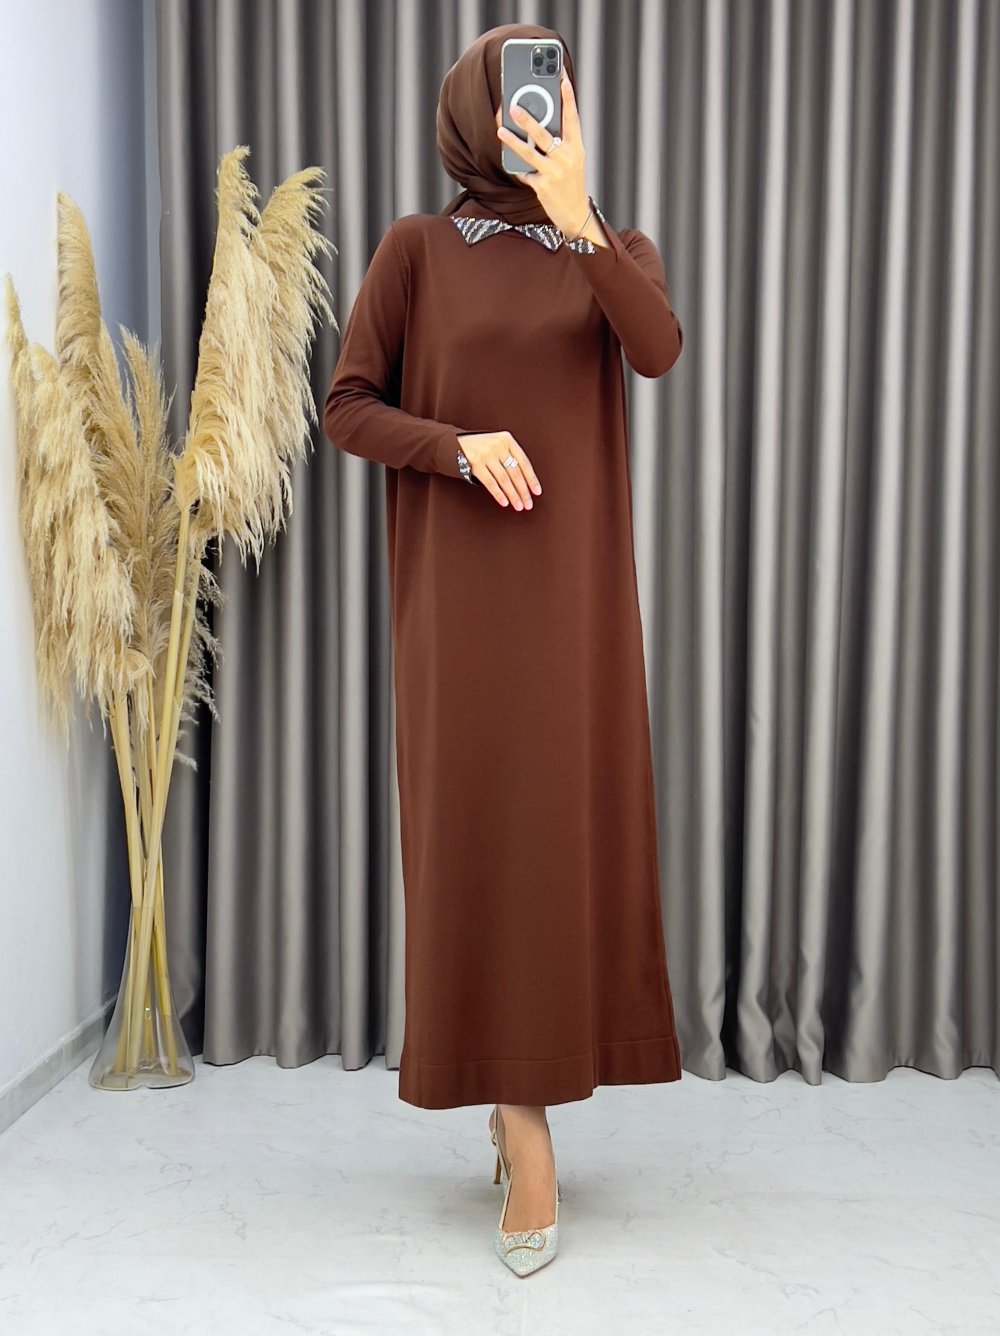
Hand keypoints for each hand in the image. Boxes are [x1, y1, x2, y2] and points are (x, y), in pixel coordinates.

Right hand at [457, 431, 541, 509]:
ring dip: (513, 495)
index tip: (536, 492)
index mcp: (506, 439)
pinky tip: (504, 502)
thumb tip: (525, 482)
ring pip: (504, 479)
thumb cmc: (478, 448)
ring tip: (518, 506)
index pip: (523, 461)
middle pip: (515, 472)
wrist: (452, 444)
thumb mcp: (496, 445)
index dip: (531, 479)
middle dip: (523, 491)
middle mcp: (497, 445)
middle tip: (528, 504)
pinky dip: (499, 494)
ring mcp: (486, 453)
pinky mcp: (475, 463)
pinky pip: (490, 482)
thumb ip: (509, 456)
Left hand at [496, 67, 590, 238]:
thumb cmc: (570, 182)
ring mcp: (554, 172)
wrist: (574, 213)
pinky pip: (524, 173)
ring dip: (513, 141)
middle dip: (528, 119)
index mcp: (576, 147)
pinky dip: (516, 167)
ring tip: (500, 131)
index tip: (562, 78)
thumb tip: (540, 122)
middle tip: (513, 106)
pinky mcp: (543, 186)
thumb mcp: (572, 159)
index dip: (568, 97)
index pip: (572, 117)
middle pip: (545, 134)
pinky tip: (507, 159)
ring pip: (529, 153)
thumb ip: (561, 141)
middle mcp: (567, 158)